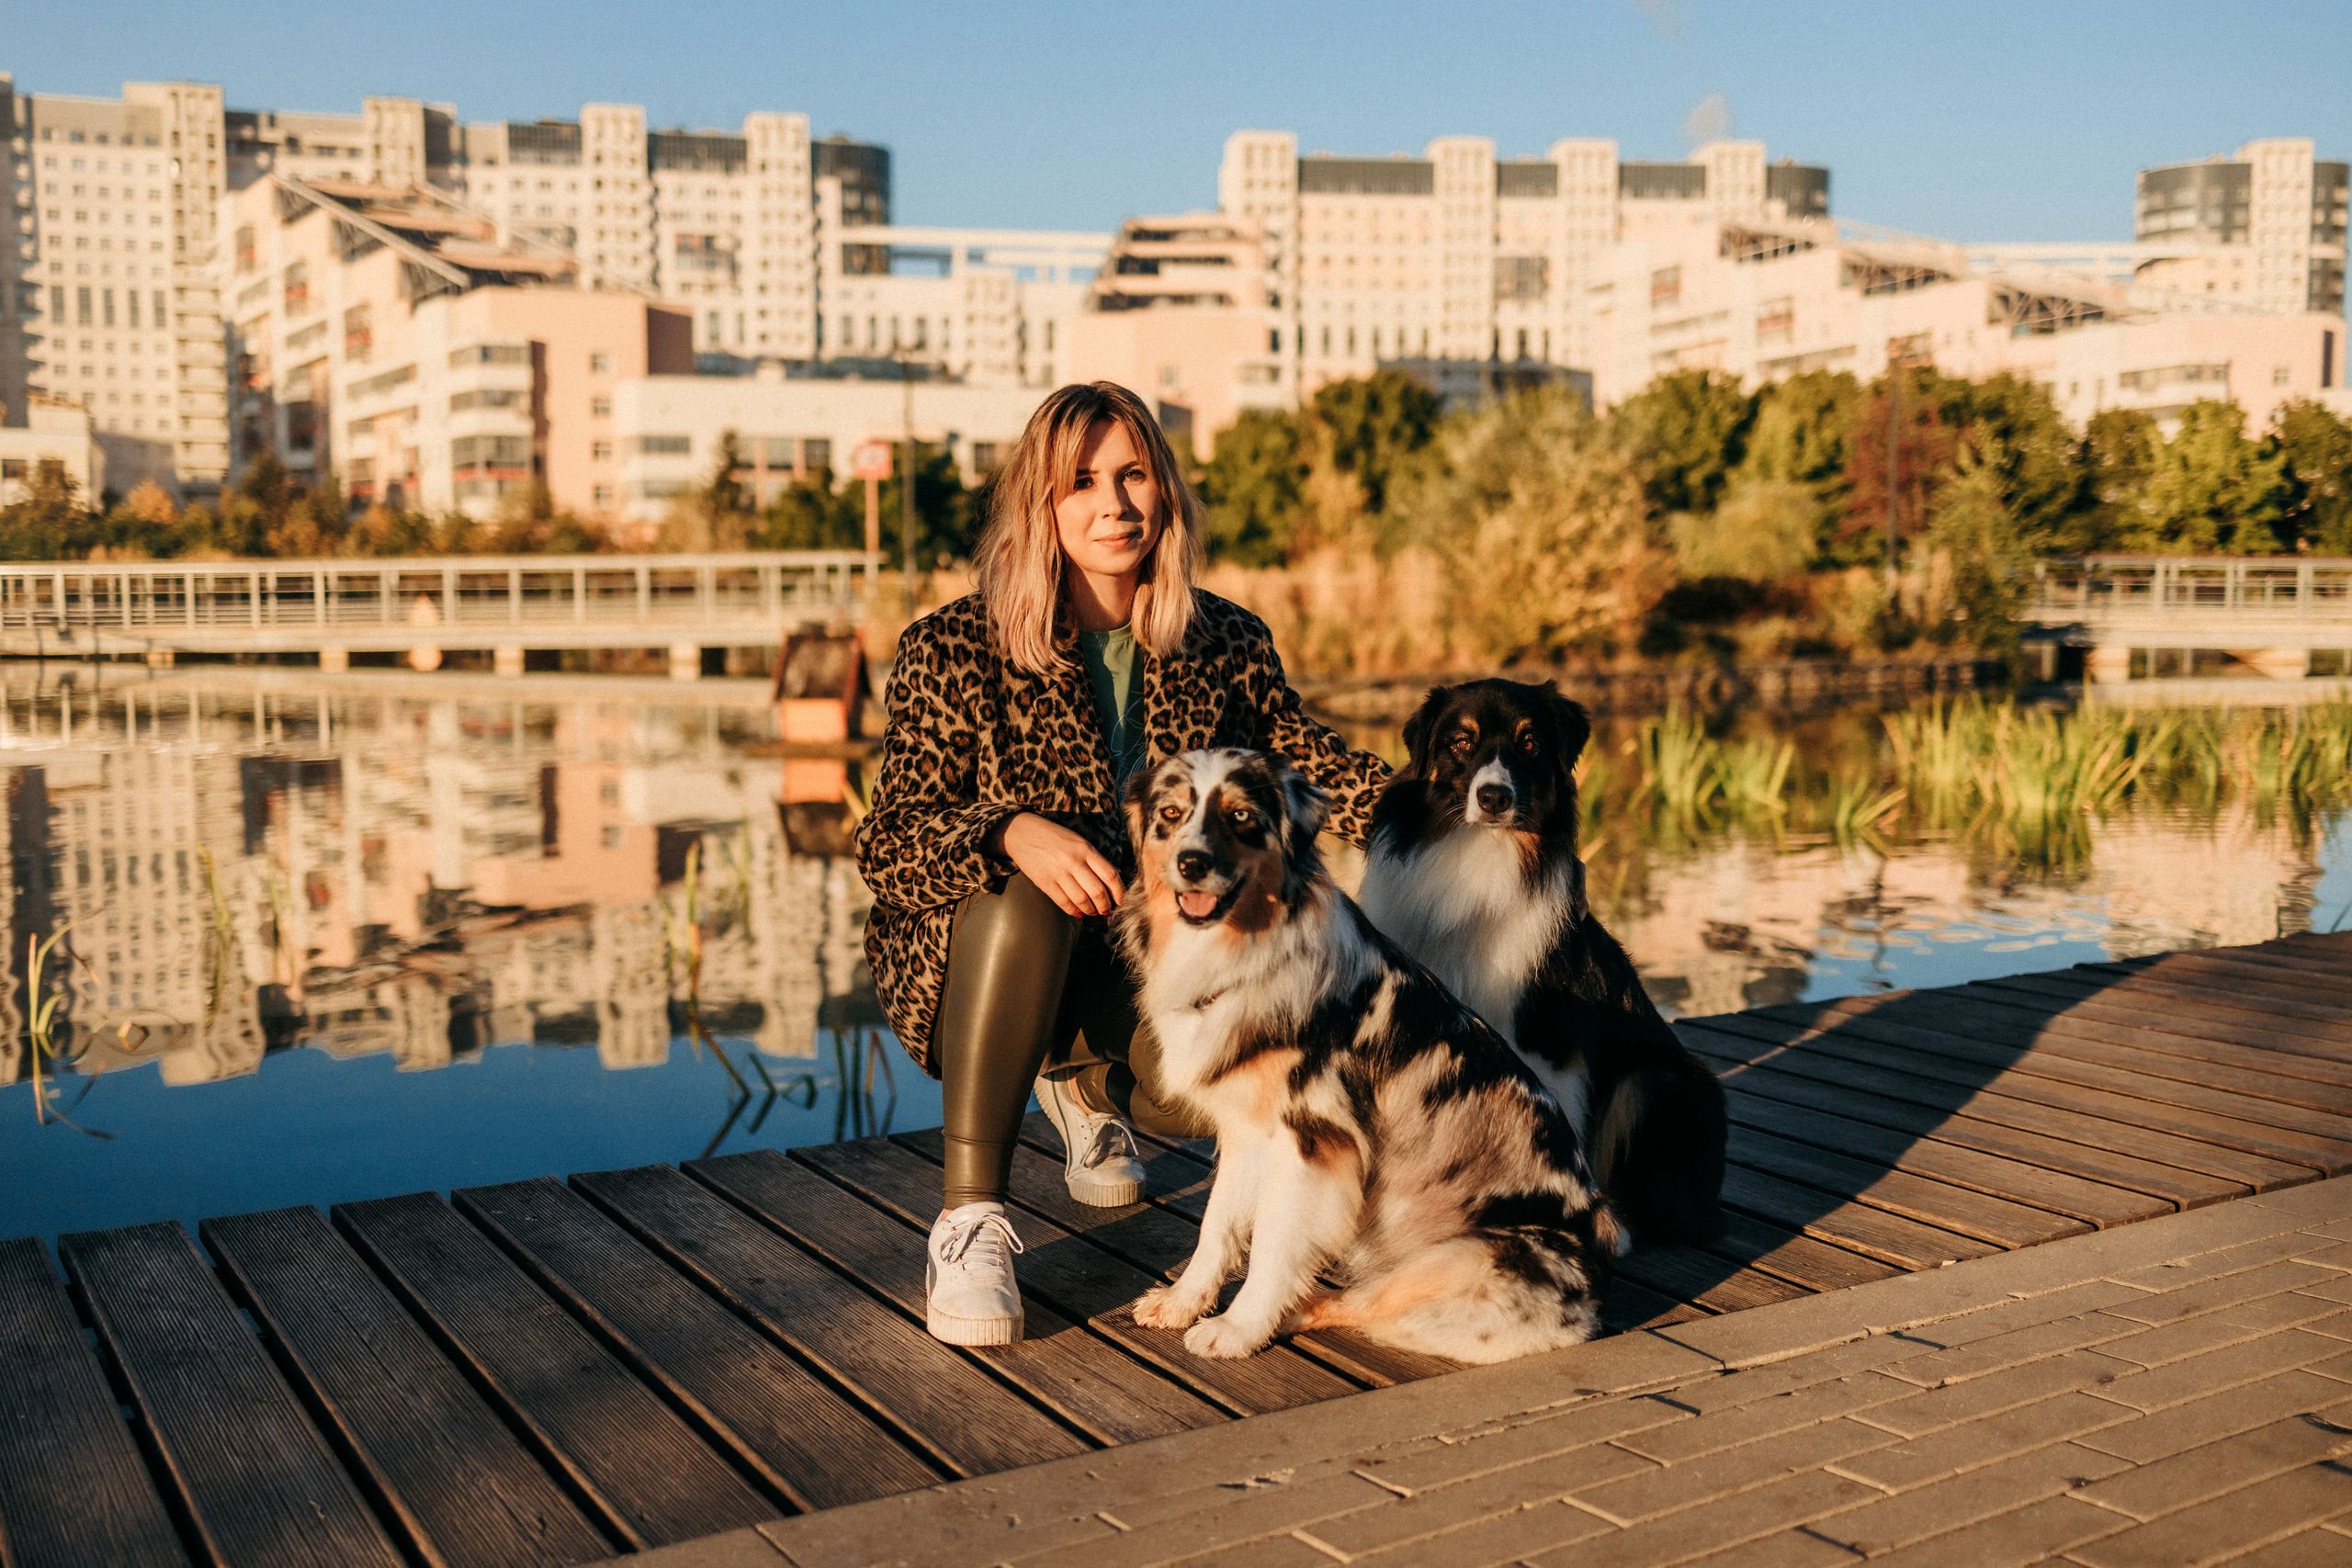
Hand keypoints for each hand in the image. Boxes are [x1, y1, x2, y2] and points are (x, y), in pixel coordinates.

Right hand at [999, 813, 1125, 916]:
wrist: (1022, 832)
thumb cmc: (1055, 837)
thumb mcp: (1079, 841)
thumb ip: (1096, 859)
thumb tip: (1115, 876)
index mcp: (1085, 849)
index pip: (1110, 875)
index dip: (1119, 892)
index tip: (1121, 900)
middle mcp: (1073, 861)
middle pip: (1097, 891)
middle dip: (1105, 905)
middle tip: (1106, 910)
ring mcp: (1058, 872)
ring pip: (1082, 900)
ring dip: (1091, 910)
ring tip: (1093, 912)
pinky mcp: (1045, 882)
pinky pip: (1063, 902)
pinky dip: (1074, 910)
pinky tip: (1078, 912)